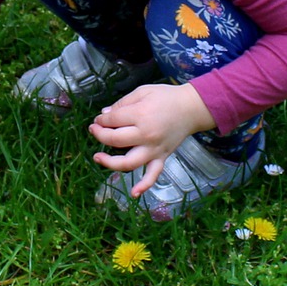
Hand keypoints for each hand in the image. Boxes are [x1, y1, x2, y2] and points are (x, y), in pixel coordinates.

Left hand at [87, 82, 213, 197]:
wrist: (191, 108)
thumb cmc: (167, 97)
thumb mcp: (142, 92)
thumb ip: (122, 104)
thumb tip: (104, 115)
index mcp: (141, 115)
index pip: (112, 120)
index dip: (101, 120)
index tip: (98, 119)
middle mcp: (146, 135)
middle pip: (115, 140)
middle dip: (100, 135)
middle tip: (94, 130)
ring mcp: (154, 149)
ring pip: (128, 162)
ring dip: (110, 162)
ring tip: (97, 157)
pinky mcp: (162, 157)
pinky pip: (153, 175)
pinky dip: (144, 186)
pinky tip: (133, 193)